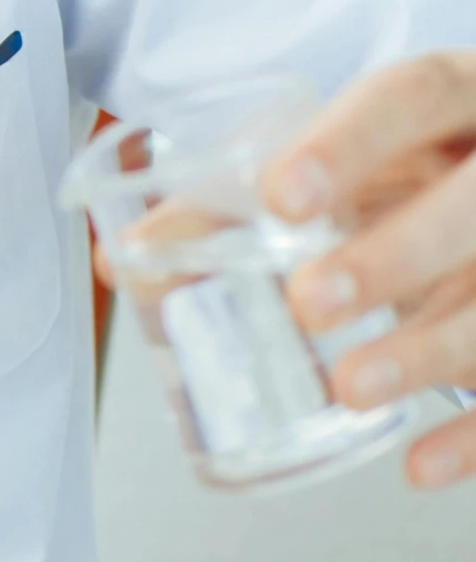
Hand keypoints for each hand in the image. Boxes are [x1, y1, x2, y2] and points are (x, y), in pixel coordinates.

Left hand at [261, 55, 475, 488]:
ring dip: (432, 348)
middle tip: (311, 301)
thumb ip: (231, 202)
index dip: (348, 143)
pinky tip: (422, 466)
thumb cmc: (407, 173)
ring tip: (353, 388)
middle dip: (395, 254)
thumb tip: (121, 261)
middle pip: (473, 203)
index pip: (411, 95)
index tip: (281, 195)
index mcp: (455, 100)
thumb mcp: (343, 164)